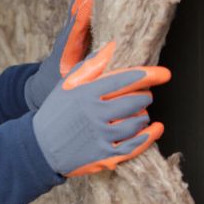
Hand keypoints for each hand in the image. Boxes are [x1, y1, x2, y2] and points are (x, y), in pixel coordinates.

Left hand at [24, 0, 93, 109]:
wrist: (41, 87)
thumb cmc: (59, 91)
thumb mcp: (72, 87)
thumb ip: (84, 76)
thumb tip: (101, 66)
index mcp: (67, 53)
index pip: (76, 30)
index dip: (84, 14)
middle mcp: (67, 39)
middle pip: (76, 13)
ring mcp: (69, 33)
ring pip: (77, 9)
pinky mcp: (73, 31)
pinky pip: (79, 10)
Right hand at [32, 41, 169, 176]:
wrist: (39, 147)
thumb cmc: (56, 112)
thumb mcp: (68, 84)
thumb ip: (91, 65)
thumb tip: (113, 47)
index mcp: (86, 92)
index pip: (126, 79)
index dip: (149, 75)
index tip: (164, 74)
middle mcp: (95, 113)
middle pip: (137, 101)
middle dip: (143, 96)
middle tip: (140, 96)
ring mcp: (101, 136)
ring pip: (138, 122)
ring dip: (142, 115)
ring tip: (136, 113)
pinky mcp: (105, 155)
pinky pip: (136, 145)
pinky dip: (150, 135)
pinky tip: (155, 128)